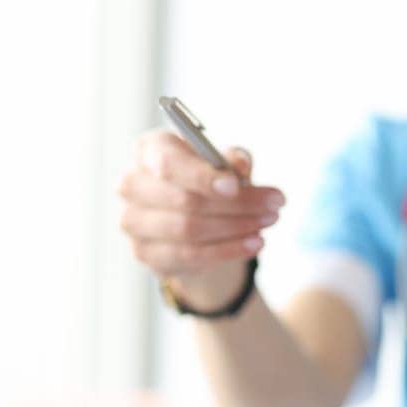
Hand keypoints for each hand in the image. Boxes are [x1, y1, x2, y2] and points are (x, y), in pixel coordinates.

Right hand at [118, 130, 284, 303]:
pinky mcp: (144, 251)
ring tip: (267, 224)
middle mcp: (132, 183)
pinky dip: (227, 250)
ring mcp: (132, 220)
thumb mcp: (226, 165)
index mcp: (149, 150)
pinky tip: (254, 244)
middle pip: (185, 200)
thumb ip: (233, 160)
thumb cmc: (209, 182)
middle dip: (236, 206)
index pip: (168, 162)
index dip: (202, 177)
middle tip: (274, 208)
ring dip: (235, 229)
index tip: (235, 186)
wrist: (196, 220)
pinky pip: (189, 255)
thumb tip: (239, 164)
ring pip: (188, 230)